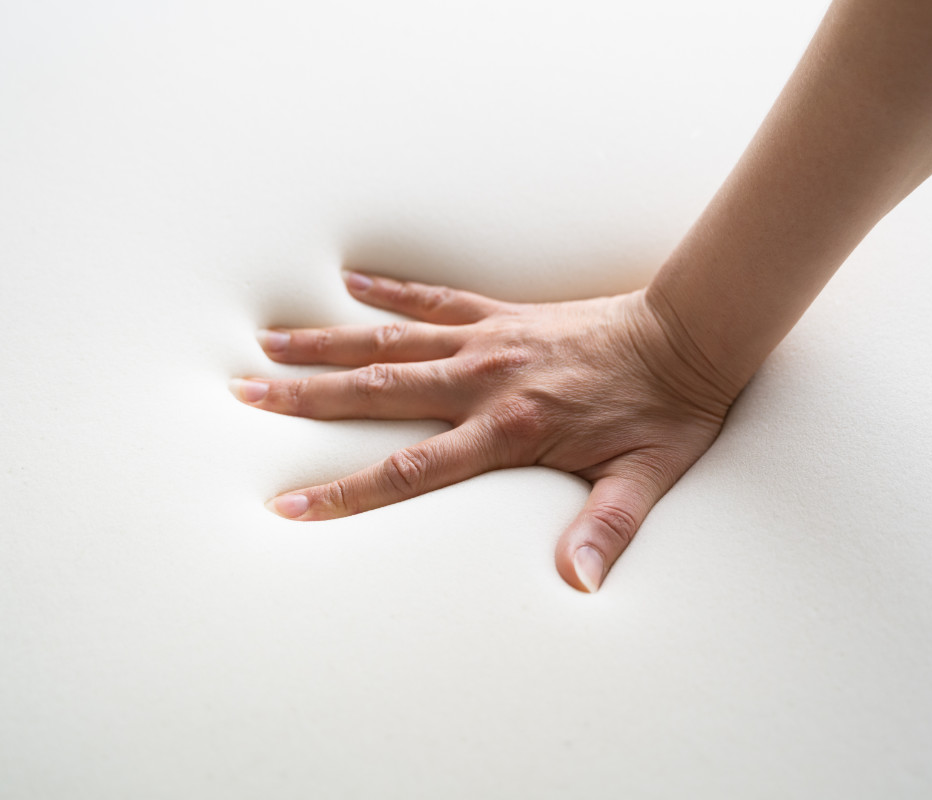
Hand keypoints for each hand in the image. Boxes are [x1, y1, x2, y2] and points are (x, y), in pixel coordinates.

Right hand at [231, 271, 740, 591]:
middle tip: (243, 393)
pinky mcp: (502, 314)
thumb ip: (606, 530)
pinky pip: (436, 296)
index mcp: (510, 428)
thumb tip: (579, 584)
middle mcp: (485, 380)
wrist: (689, 334)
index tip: (290, 502)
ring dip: (327, 342)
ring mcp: (489, 340)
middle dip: (307, 397)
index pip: (411, 468)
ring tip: (269, 341)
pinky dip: (391, 289)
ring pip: (391, 338)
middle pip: (377, 390)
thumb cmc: (665, 411)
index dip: (347, 491)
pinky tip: (349, 279)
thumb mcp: (644, 478)